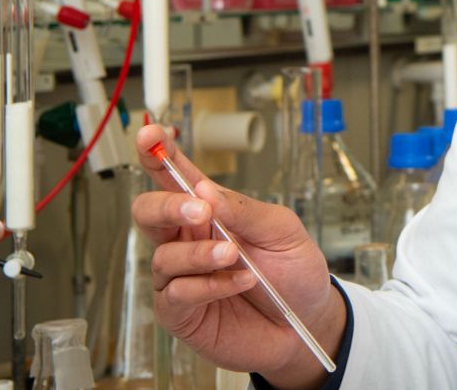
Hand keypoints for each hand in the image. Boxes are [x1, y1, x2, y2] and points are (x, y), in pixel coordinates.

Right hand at [132, 124, 346, 387]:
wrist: (308, 322)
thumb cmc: (294, 272)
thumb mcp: (282, 230)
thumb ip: (245, 210)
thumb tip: (205, 188)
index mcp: (210, 211)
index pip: (176, 177)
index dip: (158, 155)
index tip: (149, 134)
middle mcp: (188, 241)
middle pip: (148, 212)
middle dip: (166, 205)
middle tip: (199, 209)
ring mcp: (181, 277)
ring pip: (162, 256)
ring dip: (199, 253)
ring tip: (234, 255)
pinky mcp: (182, 313)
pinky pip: (175, 295)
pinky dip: (207, 286)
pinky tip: (237, 282)